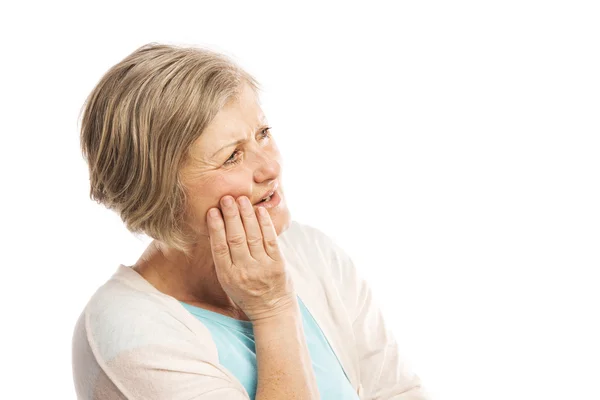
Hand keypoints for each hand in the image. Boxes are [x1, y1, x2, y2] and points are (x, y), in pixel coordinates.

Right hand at [206, 195, 296, 322]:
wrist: (272, 310)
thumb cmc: (247, 293)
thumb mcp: (228, 281)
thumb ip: (224, 258)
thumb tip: (217, 228)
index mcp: (227, 275)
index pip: (219, 247)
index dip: (215, 228)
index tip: (212, 211)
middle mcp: (244, 271)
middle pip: (235, 238)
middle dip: (230, 216)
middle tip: (227, 198)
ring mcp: (262, 267)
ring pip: (252, 236)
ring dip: (246, 215)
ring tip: (241, 200)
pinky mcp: (278, 264)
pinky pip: (270, 240)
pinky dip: (265, 224)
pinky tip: (259, 211)